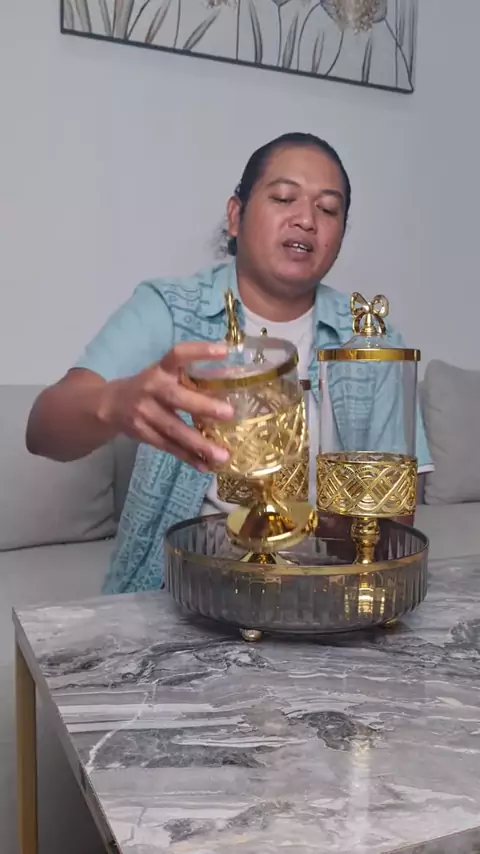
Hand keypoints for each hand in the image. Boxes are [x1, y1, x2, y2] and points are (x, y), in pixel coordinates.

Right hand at [99, 341, 233, 470]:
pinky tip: (206, 466)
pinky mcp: (142, 433)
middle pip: (176, 398)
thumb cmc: (148, 387)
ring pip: (173, 429)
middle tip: (229, 413)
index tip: (224, 350)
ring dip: (199, 443)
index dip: (199, 351)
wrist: (109, 404)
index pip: (178, 354)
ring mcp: (144, 413)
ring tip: (222, 456)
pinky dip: (188, 457)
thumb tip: (230, 381)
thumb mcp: (162, 374)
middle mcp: (151, 388)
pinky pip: (168, 447)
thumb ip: (187, 378)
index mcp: (160, 369)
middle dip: (203, 406)